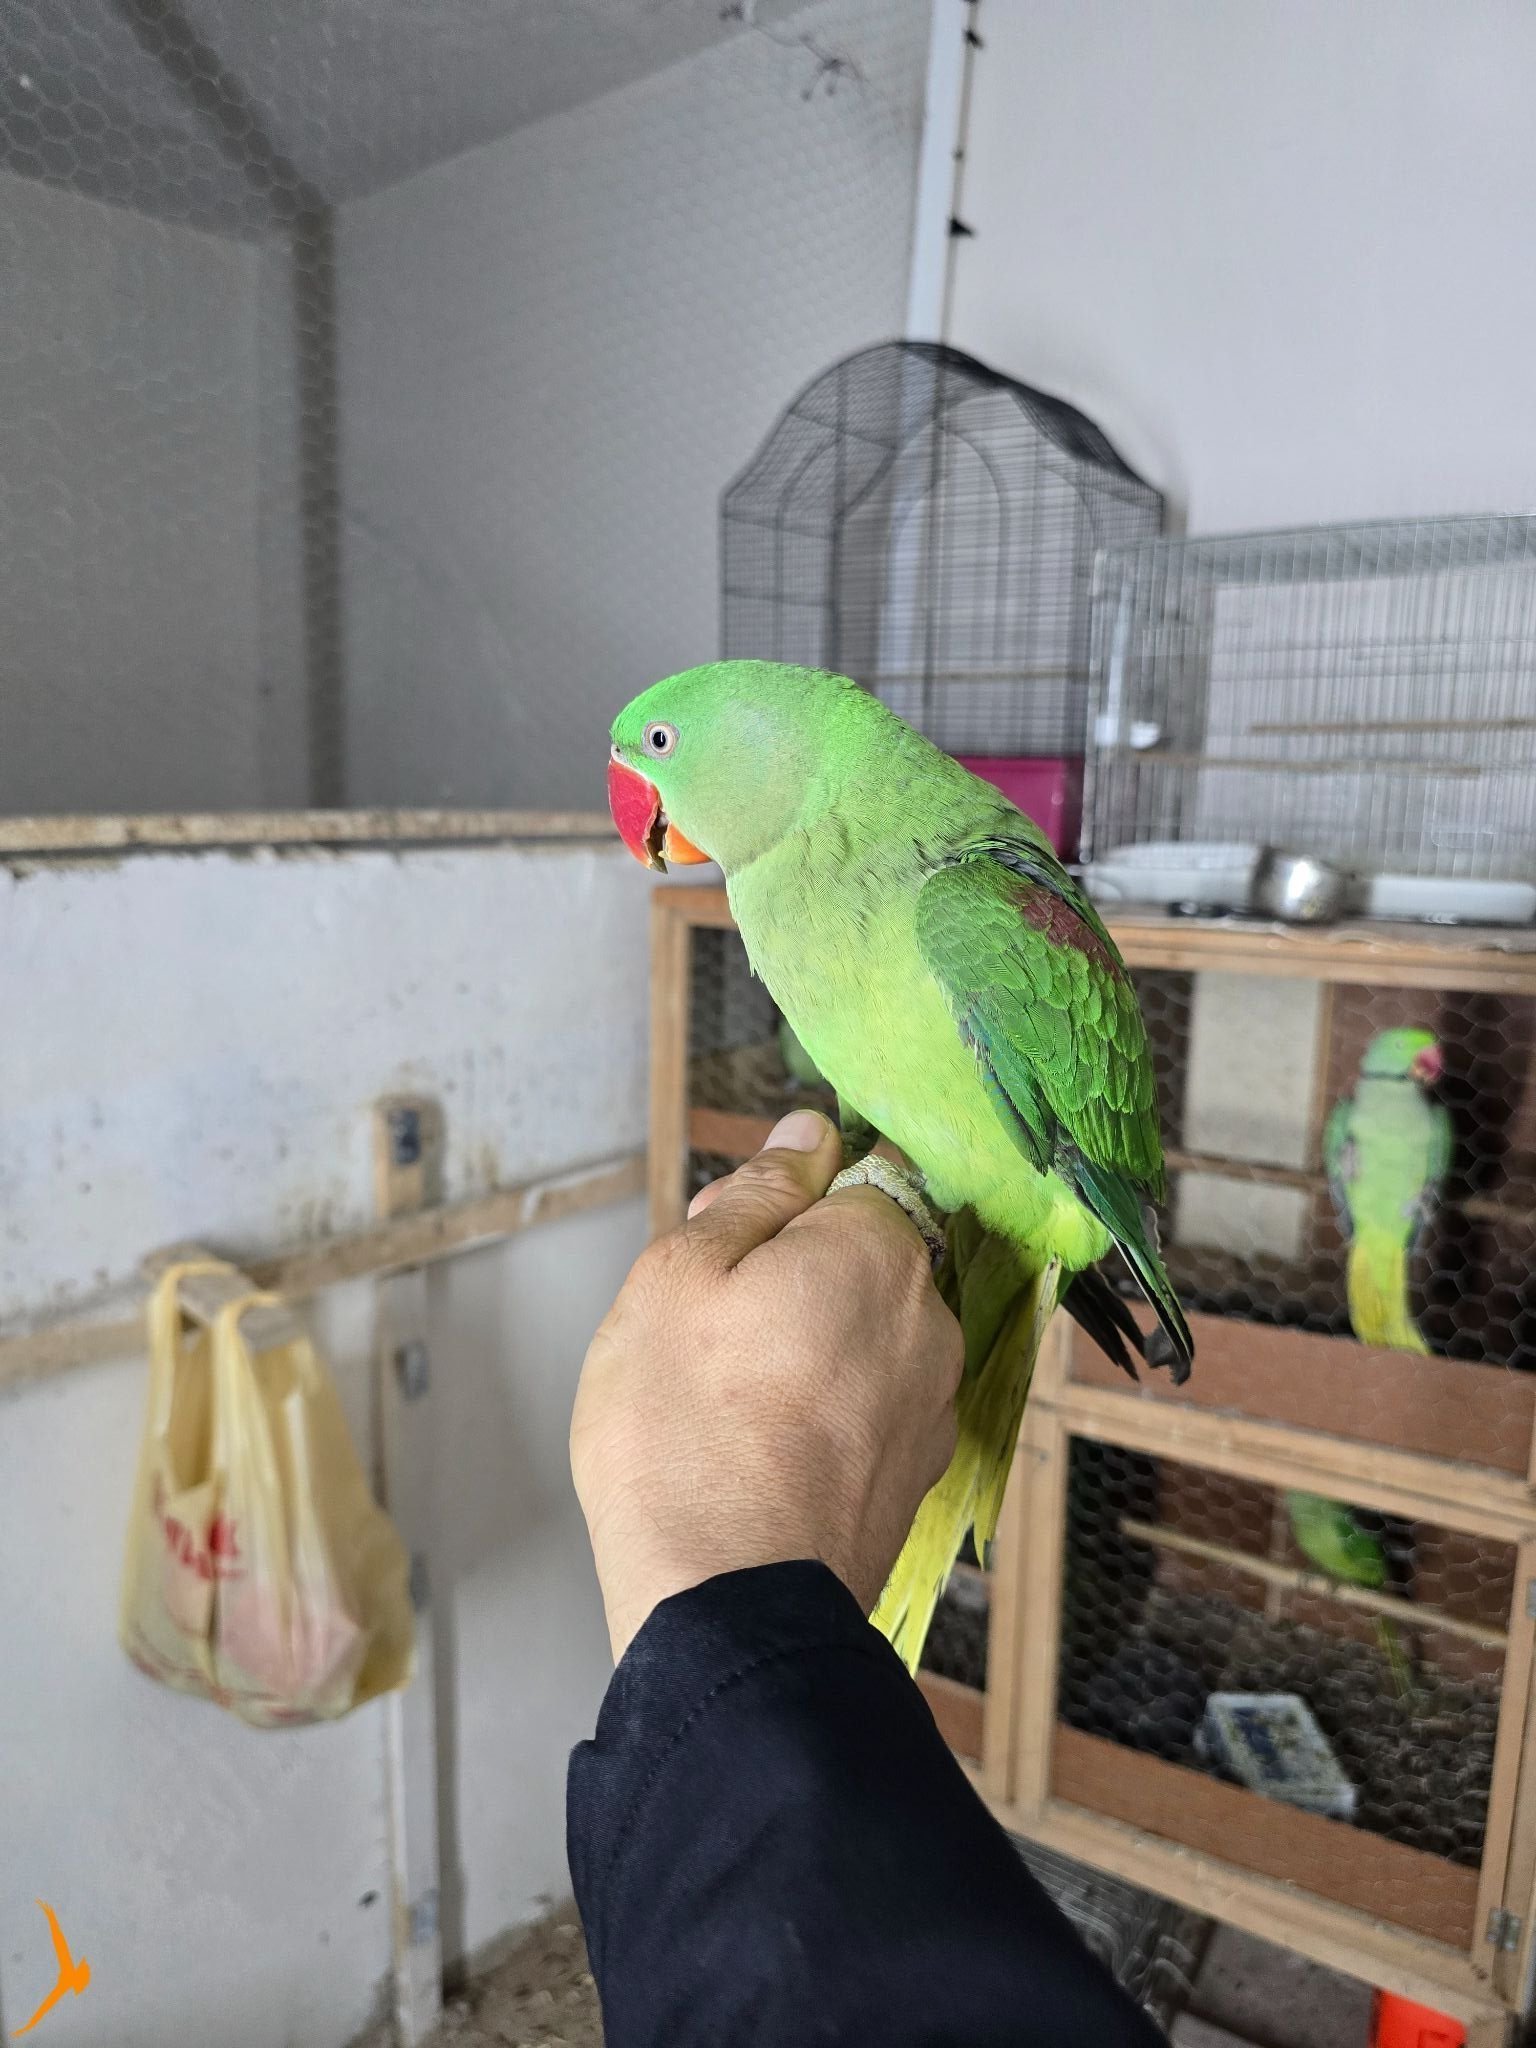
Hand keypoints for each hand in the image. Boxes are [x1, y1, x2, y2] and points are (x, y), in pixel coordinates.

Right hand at [571, 1109, 963, 1659]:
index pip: (861, 1173)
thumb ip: (756, 1191)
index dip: (787, 1194)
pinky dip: (821, 1410)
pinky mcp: (915, 1478)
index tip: (725, 1238)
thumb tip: (810, 1133)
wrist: (725, 1607)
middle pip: (862, 1256)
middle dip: (791, 1268)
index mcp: (880, 1250)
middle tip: (700, 1319)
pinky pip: (868, 1407)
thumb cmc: (685, 1430)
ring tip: (719, 1394)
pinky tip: (756, 1446)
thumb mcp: (681, 1273)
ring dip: (804, 1342)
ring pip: (864, 1335)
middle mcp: (930, 1321)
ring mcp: (932, 1406)